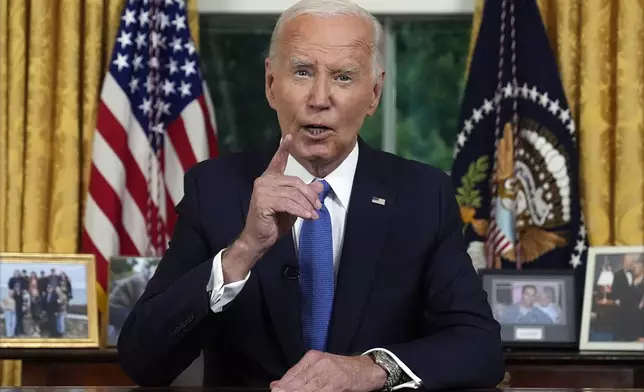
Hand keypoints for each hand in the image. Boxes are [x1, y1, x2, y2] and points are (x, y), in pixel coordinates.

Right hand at [222, 134, 322, 281]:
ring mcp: (262, 190)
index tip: (288, 136)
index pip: (277, 161)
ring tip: (314, 215)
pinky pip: (288, 203)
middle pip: (295, 182)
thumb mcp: (294, 207)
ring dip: (306, 206)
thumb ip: (304, 195)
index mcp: (270, 179)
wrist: (259, 240)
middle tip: (319, 207)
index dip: (283, 149)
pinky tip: (308, 217)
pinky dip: (300, 211)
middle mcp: (264, 181)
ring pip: (293, 194)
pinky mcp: (262, 201)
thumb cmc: (274, 223)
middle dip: (309, 195)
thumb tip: (320, 186)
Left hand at [270, 351, 386, 391]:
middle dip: (288, 390)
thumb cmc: (342, 370)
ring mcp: (330, 371)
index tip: (274, 391)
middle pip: (299, 382)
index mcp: (312, 358)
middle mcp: (319, 362)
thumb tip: (275, 385)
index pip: (292, 374)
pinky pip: (323, 391)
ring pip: (309, 387)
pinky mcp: (340, 381)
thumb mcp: (319, 369)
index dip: (282, 386)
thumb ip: (298, 377)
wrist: (368, 369)